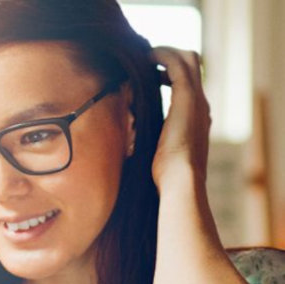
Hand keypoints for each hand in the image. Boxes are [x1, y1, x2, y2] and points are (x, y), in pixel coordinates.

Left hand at [149, 46, 210, 192]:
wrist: (180, 180)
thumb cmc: (165, 175)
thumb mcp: (159, 152)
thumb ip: (152, 140)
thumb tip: (131, 139)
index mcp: (197, 117)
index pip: (190, 83)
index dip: (170, 73)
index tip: (151, 74)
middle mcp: (201, 105)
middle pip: (194, 64)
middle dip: (171, 56)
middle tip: (148, 58)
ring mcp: (197, 100)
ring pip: (188, 59)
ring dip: (165, 52)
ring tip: (145, 55)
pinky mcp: (186, 98)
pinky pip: (176, 65)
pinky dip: (162, 56)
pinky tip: (146, 57)